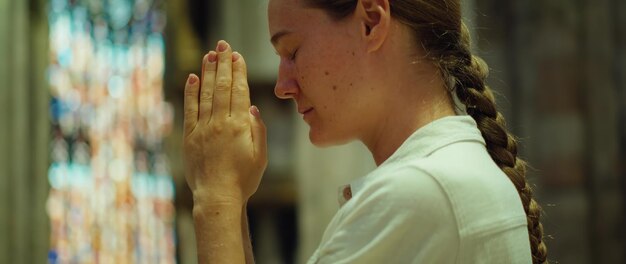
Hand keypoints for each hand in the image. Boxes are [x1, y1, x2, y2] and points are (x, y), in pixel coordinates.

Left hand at [183, 40, 266, 205]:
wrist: (217, 197)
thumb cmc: (244, 179)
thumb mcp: (261, 157)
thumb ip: (258, 131)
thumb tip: (253, 107)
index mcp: (239, 126)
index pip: (239, 92)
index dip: (238, 72)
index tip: (237, 56)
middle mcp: (220, 123)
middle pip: (222, 87)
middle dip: (223, 64)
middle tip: (223, 45)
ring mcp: (202, 129)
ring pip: (205, 94)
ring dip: (207, 72)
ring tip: (209, 54)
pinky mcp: (189, 136)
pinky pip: (189, 110)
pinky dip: (191, 93)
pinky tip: (192, 78)